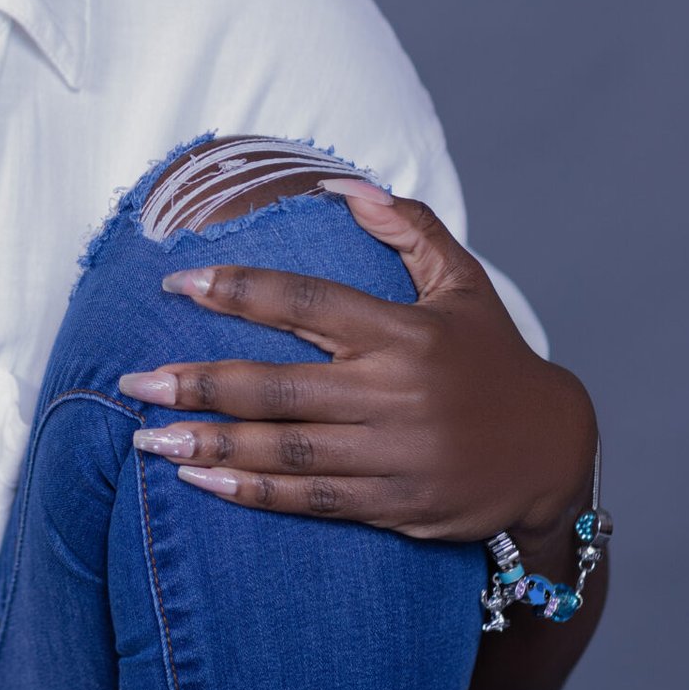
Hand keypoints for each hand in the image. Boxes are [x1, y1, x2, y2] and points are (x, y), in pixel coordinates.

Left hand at [121, 181, 597, 549]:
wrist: (554, 456)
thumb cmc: (496, 362)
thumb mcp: (466, 286)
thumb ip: (411, 229)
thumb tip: (345, 185)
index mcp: (401, 332)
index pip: (303, 301)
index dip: (236, 290)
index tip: (176, 282)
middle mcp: (391, 393)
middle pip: (275, 387)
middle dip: (198, 384)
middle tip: (133, 381)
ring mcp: (390, 454)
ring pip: (283, 450)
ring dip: (209, 444)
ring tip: (147, 437)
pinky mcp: (392, 504)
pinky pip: (309, 500)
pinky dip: (251, 493)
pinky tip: (201, 480)